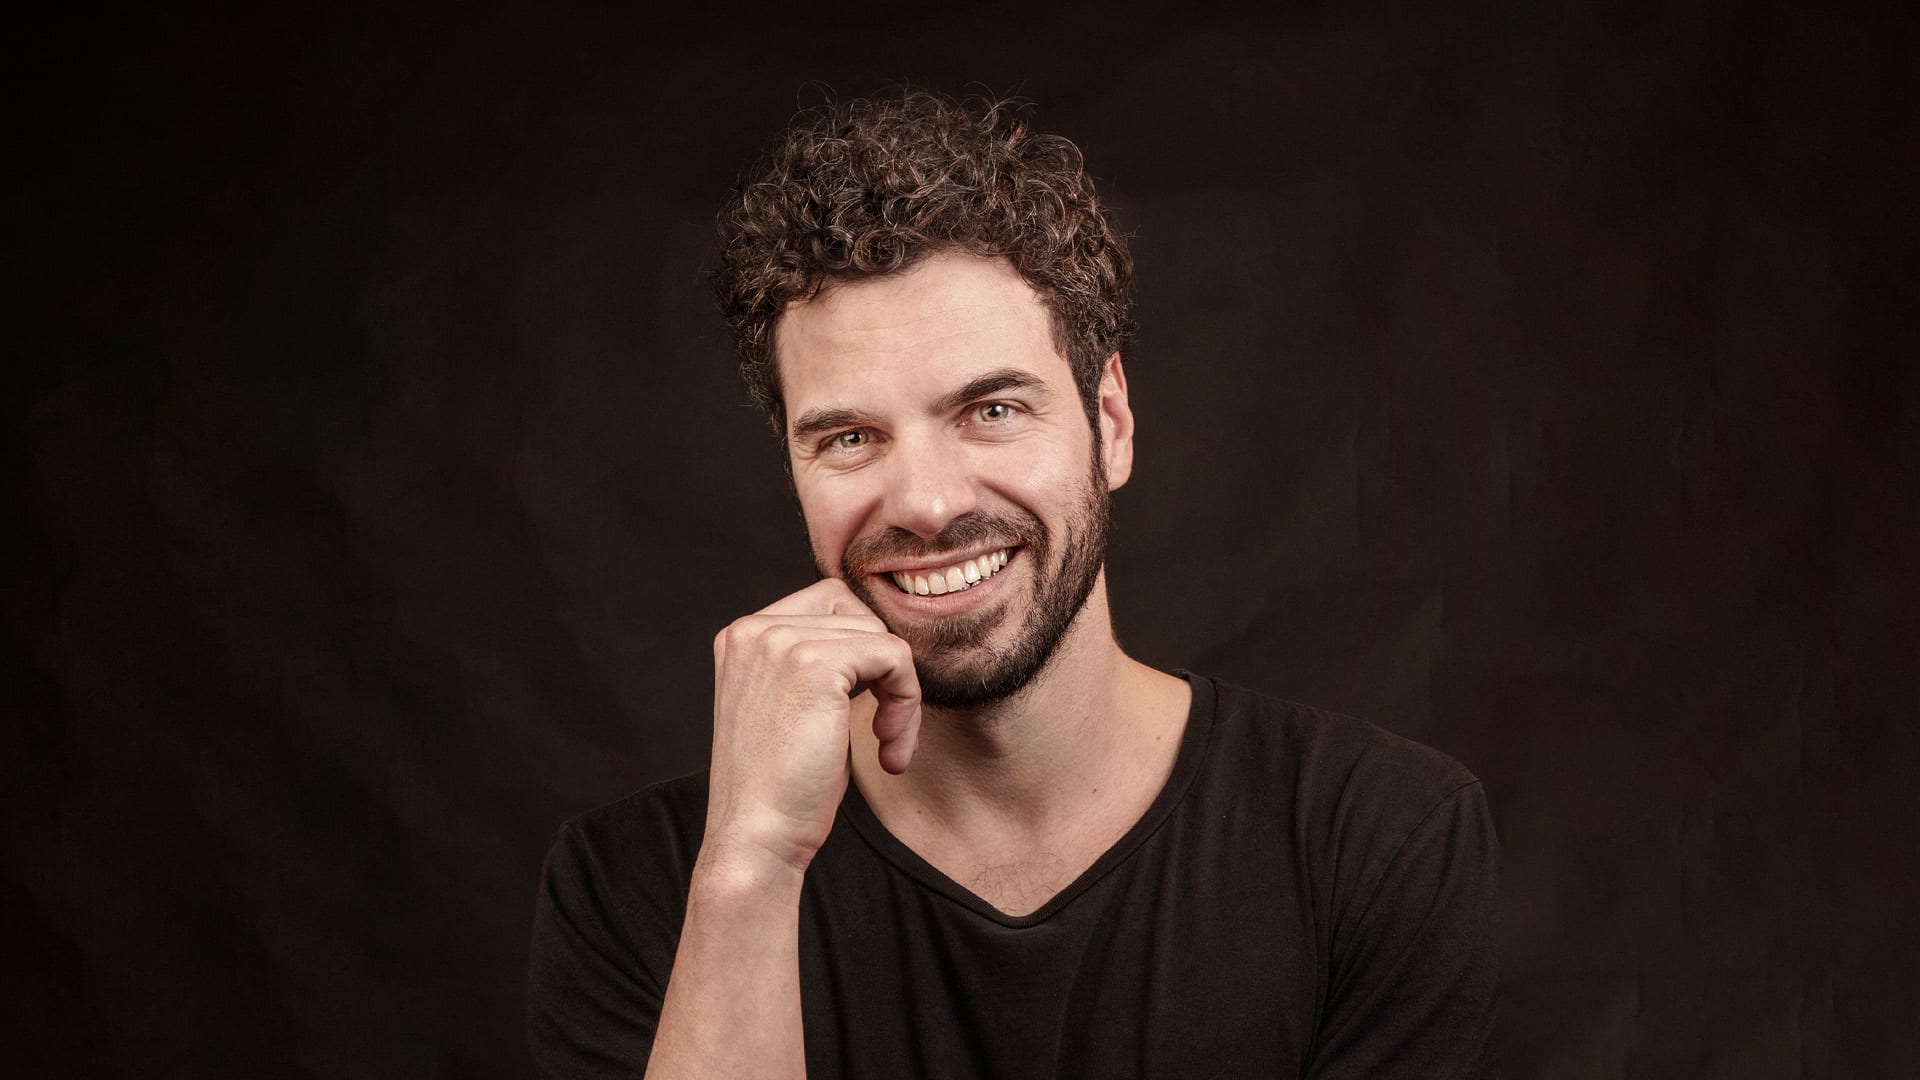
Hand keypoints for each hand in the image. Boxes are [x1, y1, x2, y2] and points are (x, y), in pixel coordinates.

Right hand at [703, 578, 921, 877]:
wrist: (755, 837)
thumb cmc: (780, 787)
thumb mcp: (790, 707)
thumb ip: (815, 663)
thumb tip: (879, 636)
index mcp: (742, 636)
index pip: (830, 602)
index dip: (864, 652)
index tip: (866, 709)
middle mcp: (753, 629)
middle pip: (859, 614)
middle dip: (885, 674)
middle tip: (884, 733)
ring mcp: (779, 641)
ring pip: (881, 636)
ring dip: (900, 694)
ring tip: (885, 745)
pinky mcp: (813, 664)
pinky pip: (895, 657)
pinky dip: (906, 703)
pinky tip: (888, 750)